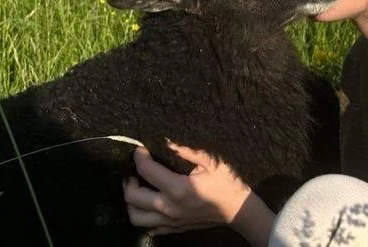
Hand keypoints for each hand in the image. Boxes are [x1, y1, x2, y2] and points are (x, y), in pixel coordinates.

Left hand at [122, 143, 252, 234]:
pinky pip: (149, 227)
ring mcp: (171, 221)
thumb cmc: (226, 183)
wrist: (239, 210)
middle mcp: (170, 207)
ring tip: (138, 187)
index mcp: (179, 189)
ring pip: (136, 217)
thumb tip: (165, 139)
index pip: (146, 171)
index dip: (139, 156)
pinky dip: (143, 215)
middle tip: (134, 170)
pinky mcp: (174, 229)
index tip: (141, 149)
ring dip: (131, 202)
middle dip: (128, 180)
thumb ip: (186, 150)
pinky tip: (148, 202)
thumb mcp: (211, 161)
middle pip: (132, 198)